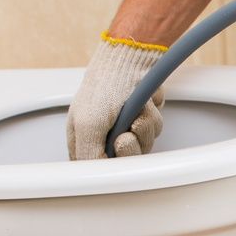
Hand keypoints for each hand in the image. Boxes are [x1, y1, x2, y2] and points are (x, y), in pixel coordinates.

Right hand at [66, 36, 166, 159]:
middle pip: (124, 161)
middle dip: (132, 147)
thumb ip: (89, 155)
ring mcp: (125, 126)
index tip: (116, 153)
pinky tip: (146, 105)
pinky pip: (153, 130)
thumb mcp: (88, 125)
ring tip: (137, 111)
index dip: (111, 167)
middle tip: (128, 133)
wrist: (133, 59)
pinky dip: (152, 117)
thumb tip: (98, 176)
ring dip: (144, 128)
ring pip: (142, 146)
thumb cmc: (106, 87)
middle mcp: (103, 135)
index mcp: (82, 138)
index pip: (97, 169)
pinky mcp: (142, 117)